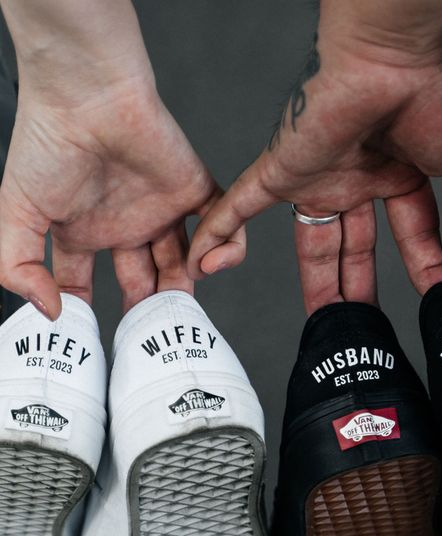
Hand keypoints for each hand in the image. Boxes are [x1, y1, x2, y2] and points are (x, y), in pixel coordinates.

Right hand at [0, 0, 226, 319]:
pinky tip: (206, 265)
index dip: (89, 307)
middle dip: (149, 306)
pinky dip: (223, 252)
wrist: (88, 96)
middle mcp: (124, 224)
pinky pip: (221, 227)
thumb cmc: (48, 144)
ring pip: (184, 260)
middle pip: (144, 278)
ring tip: (181, 305)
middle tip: (154, 332)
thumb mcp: (17, 212)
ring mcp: (162, 209)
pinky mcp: (196, 191)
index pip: (86, 281)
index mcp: (84, 230)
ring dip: (186, 286)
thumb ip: (18, 265)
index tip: (97, 335)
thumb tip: (50, 312)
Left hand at [190, 15, 441, 314]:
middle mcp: (357, 179)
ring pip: (310, 243)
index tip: (437, 293)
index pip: (410, 233)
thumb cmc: (435, 94)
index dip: (424, 265)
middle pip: (354, 248)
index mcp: (398, 174)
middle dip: (359, 287)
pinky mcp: (281, 169)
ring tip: (319, 325)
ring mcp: (318, 177)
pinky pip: (242, 207)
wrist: (395, 54)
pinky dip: (222, 233)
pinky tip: (207, 264)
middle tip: (363, 330)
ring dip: (313, 285)